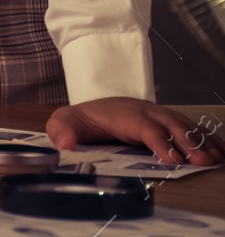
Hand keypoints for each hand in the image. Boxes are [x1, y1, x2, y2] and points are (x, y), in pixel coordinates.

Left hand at [48, 97, 224, 165]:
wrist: (93, 109)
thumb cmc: (82, 120)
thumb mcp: (65, 122)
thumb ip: (63, 130)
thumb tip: (65, 144)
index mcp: (124, 114)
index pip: (146, 128)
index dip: (161, 143)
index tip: (174, 160)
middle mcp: (146, 111)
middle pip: (172, 125)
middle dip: (189, 143)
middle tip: (203, 163)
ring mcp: (160, 115)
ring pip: (186, 126)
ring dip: (202, 142)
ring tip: (216, 161)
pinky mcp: (168, 121)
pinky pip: (192, 128)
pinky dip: (208, 139)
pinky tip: (220, 152)